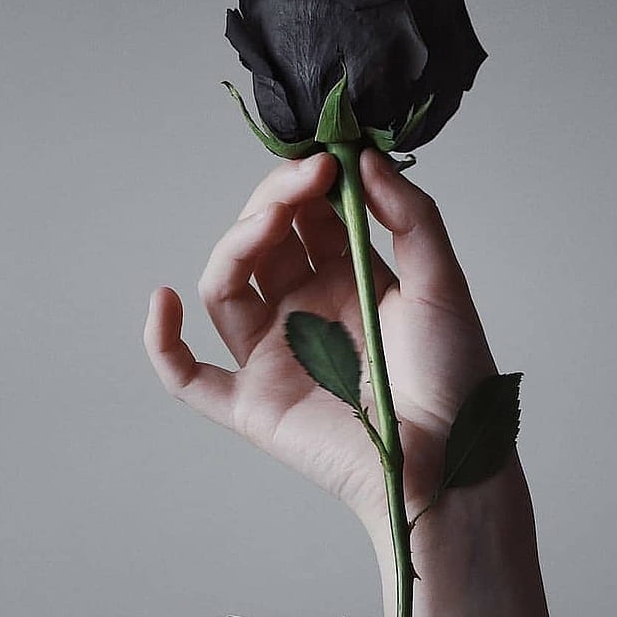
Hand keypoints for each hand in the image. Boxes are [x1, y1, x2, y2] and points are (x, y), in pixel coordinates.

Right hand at [144, 148, 495, 539]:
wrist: (453, 459)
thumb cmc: (453, 374)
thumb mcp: (441, 282)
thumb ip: (409, 217)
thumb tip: (365, 159)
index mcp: (346, 279)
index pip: (307, 217)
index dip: (309, 184)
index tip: (327, 158)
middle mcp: (304, 310)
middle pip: (262, 242)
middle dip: (277, 201)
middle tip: (306, 177)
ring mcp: (274, 354)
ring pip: (225, 287)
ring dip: (236, 245)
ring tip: (269, 219)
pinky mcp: (253, 403)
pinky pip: (189, 376)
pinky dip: (162, 343)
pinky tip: (163, 301)